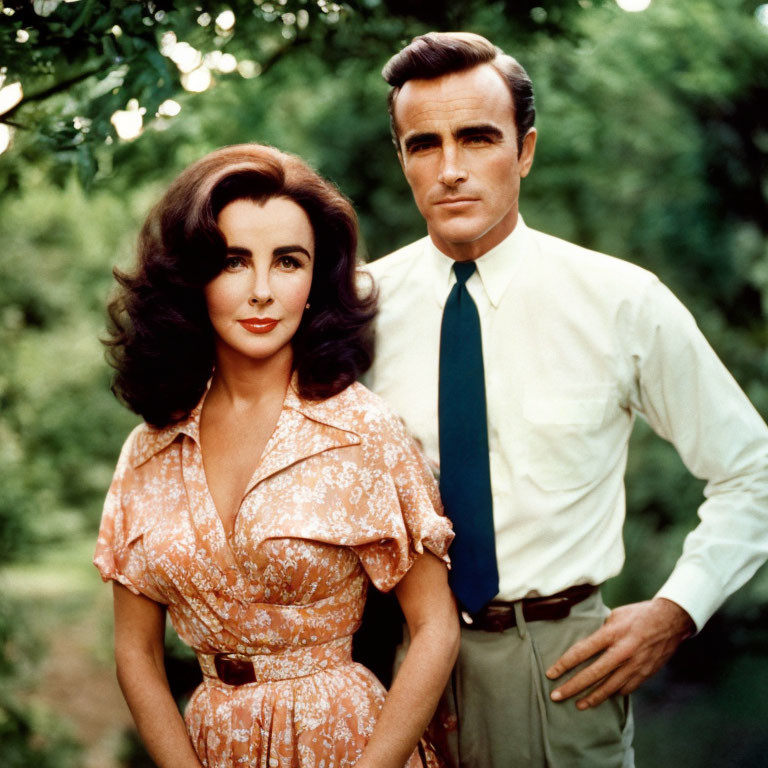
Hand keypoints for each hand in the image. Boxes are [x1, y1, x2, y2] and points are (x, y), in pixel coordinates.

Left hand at [546, 597, 694, 709]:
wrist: (671, 620)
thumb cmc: (639, 614)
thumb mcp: (615, 615)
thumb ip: (601, 631)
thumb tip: (587, 644)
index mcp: (611, 634)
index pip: (582, 651)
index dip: (564, 664)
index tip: (551, 674)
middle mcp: (622, 652)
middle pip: (592, 674)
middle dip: (572, 687)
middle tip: (556, 696)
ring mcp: (635, 665)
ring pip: (609, 687)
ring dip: (591, 697)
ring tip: (577, 705)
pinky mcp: (645, 673)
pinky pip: (626, 688)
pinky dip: (613, 693)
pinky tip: (603, 697)